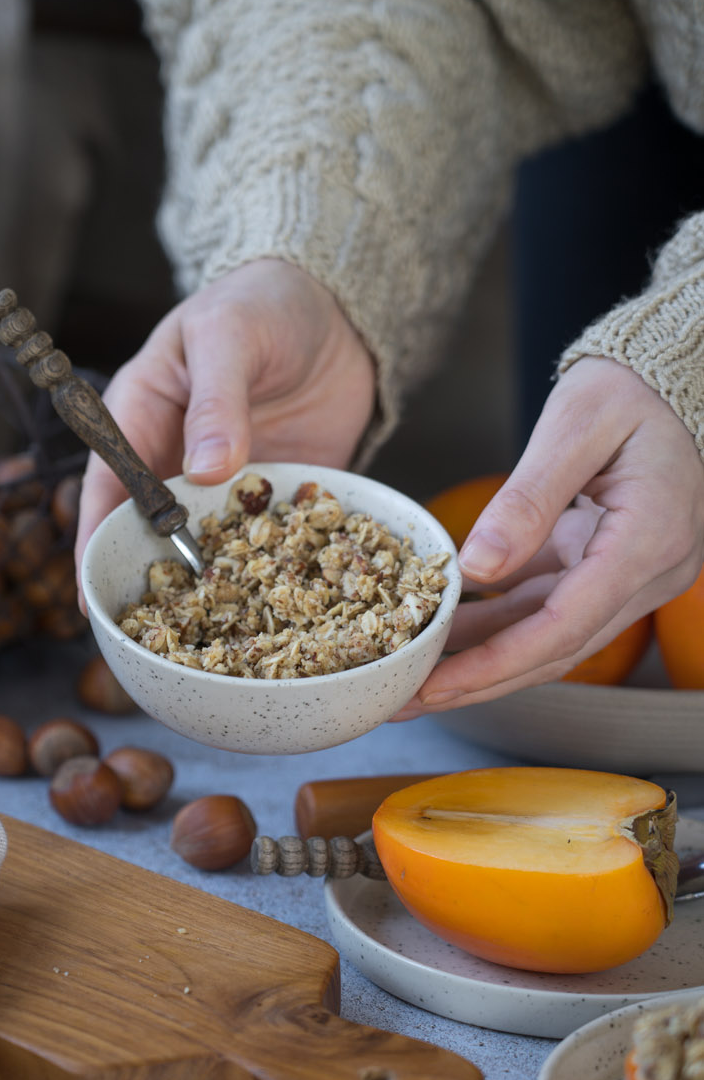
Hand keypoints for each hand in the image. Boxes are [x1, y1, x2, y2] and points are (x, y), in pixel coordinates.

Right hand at [74, 258, 375, 604]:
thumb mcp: (229, 337)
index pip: (109, 487)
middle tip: (154, 633)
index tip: (89, 593)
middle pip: (154, 529)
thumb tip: (206, 471)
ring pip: (213, 543)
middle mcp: (180, 459)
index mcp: (143, 416)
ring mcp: (232, 483)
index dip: (95, 541)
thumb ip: (217, 401)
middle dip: (152, 578)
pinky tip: (283, 603)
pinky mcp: (281, 493)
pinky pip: (275, 538)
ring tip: (216, 635)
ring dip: (215, 582)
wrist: (335, 305)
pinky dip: (276, 567)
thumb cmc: (260, 304)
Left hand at [396, 356, 703, 715]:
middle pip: (556, 649)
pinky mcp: (606, 567)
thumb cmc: (631, 387)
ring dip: (481, 662)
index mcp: (649, 539)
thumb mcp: (575, 424)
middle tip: (406, 701)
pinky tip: (444, 635)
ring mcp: (630, 575)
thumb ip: (527, 498)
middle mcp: (648, 572)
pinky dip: (495, 625)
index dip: (496, 662)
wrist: (673, 378)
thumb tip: (476, 566)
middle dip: (478, 681)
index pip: (566, 624)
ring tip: (413, 680)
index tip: (438, 685)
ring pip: (547, 638)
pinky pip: (544, 608)